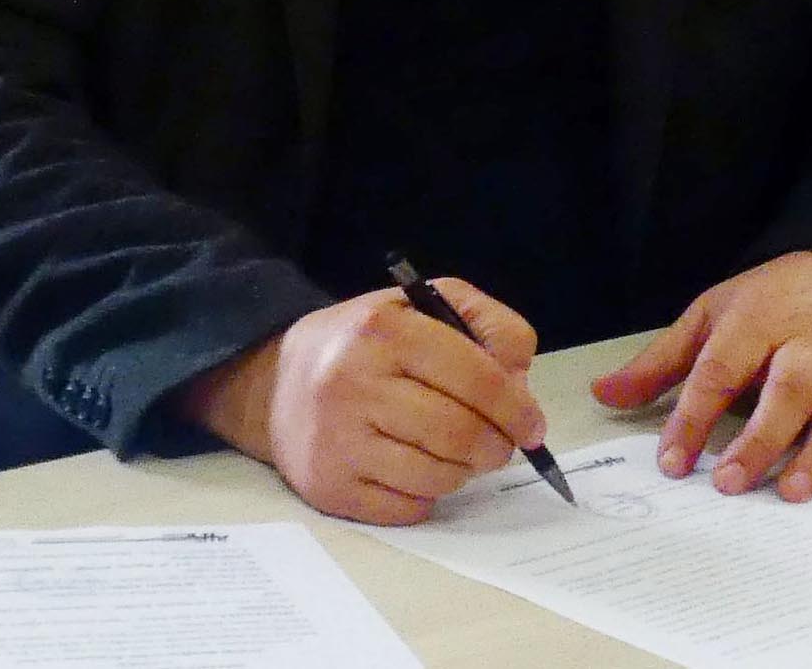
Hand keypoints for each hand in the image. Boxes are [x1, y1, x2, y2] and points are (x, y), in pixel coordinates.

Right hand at [177, 280, 543, 524]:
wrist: (277, 383)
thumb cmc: (366, 342)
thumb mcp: (423, 305)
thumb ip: (485, 324)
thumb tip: (520, 382)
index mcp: (384, 329)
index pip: (473, 373)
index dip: (515, 405)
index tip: (533, 425)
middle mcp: (354, 382)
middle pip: (458, 432)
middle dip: (497, 445)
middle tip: (503, 445)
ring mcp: (338, 439)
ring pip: (438, 475)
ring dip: (465, 471)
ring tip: (461, 452)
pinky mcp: (330, 487)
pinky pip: (408, 507)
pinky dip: (429, 494)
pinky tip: (420, 467)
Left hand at [591, 251, 811, 502]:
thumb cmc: (771, 300)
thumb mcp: (711, 314)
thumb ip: (661, 361)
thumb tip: (603, 393)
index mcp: (757, 319)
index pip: (721, 368)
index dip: (695, 415)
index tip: (672, 461)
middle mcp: (807, 342)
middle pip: (789, 389)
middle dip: (761, 437)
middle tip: (730, 483)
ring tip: (790, 492)